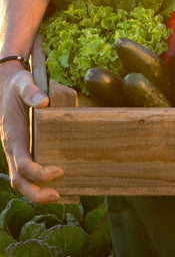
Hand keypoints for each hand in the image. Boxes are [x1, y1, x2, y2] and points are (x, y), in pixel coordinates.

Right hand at [0, 62, 62, 202]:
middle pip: (19, 179)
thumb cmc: (18, 85)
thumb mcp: (23, 83)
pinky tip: (60, 182)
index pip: (22, 163)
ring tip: (61, 195)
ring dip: (38, 191)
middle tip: (58, 196)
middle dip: (36, 192)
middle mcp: (13, 146)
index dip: (38, 172)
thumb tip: (43, 102)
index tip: (58, 172)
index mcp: (13, 135)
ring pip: (23, 178)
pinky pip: (29, 169)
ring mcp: (18, 149)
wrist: (8, 84)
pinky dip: (40, 180)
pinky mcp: (25, 148)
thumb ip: (31, 91)